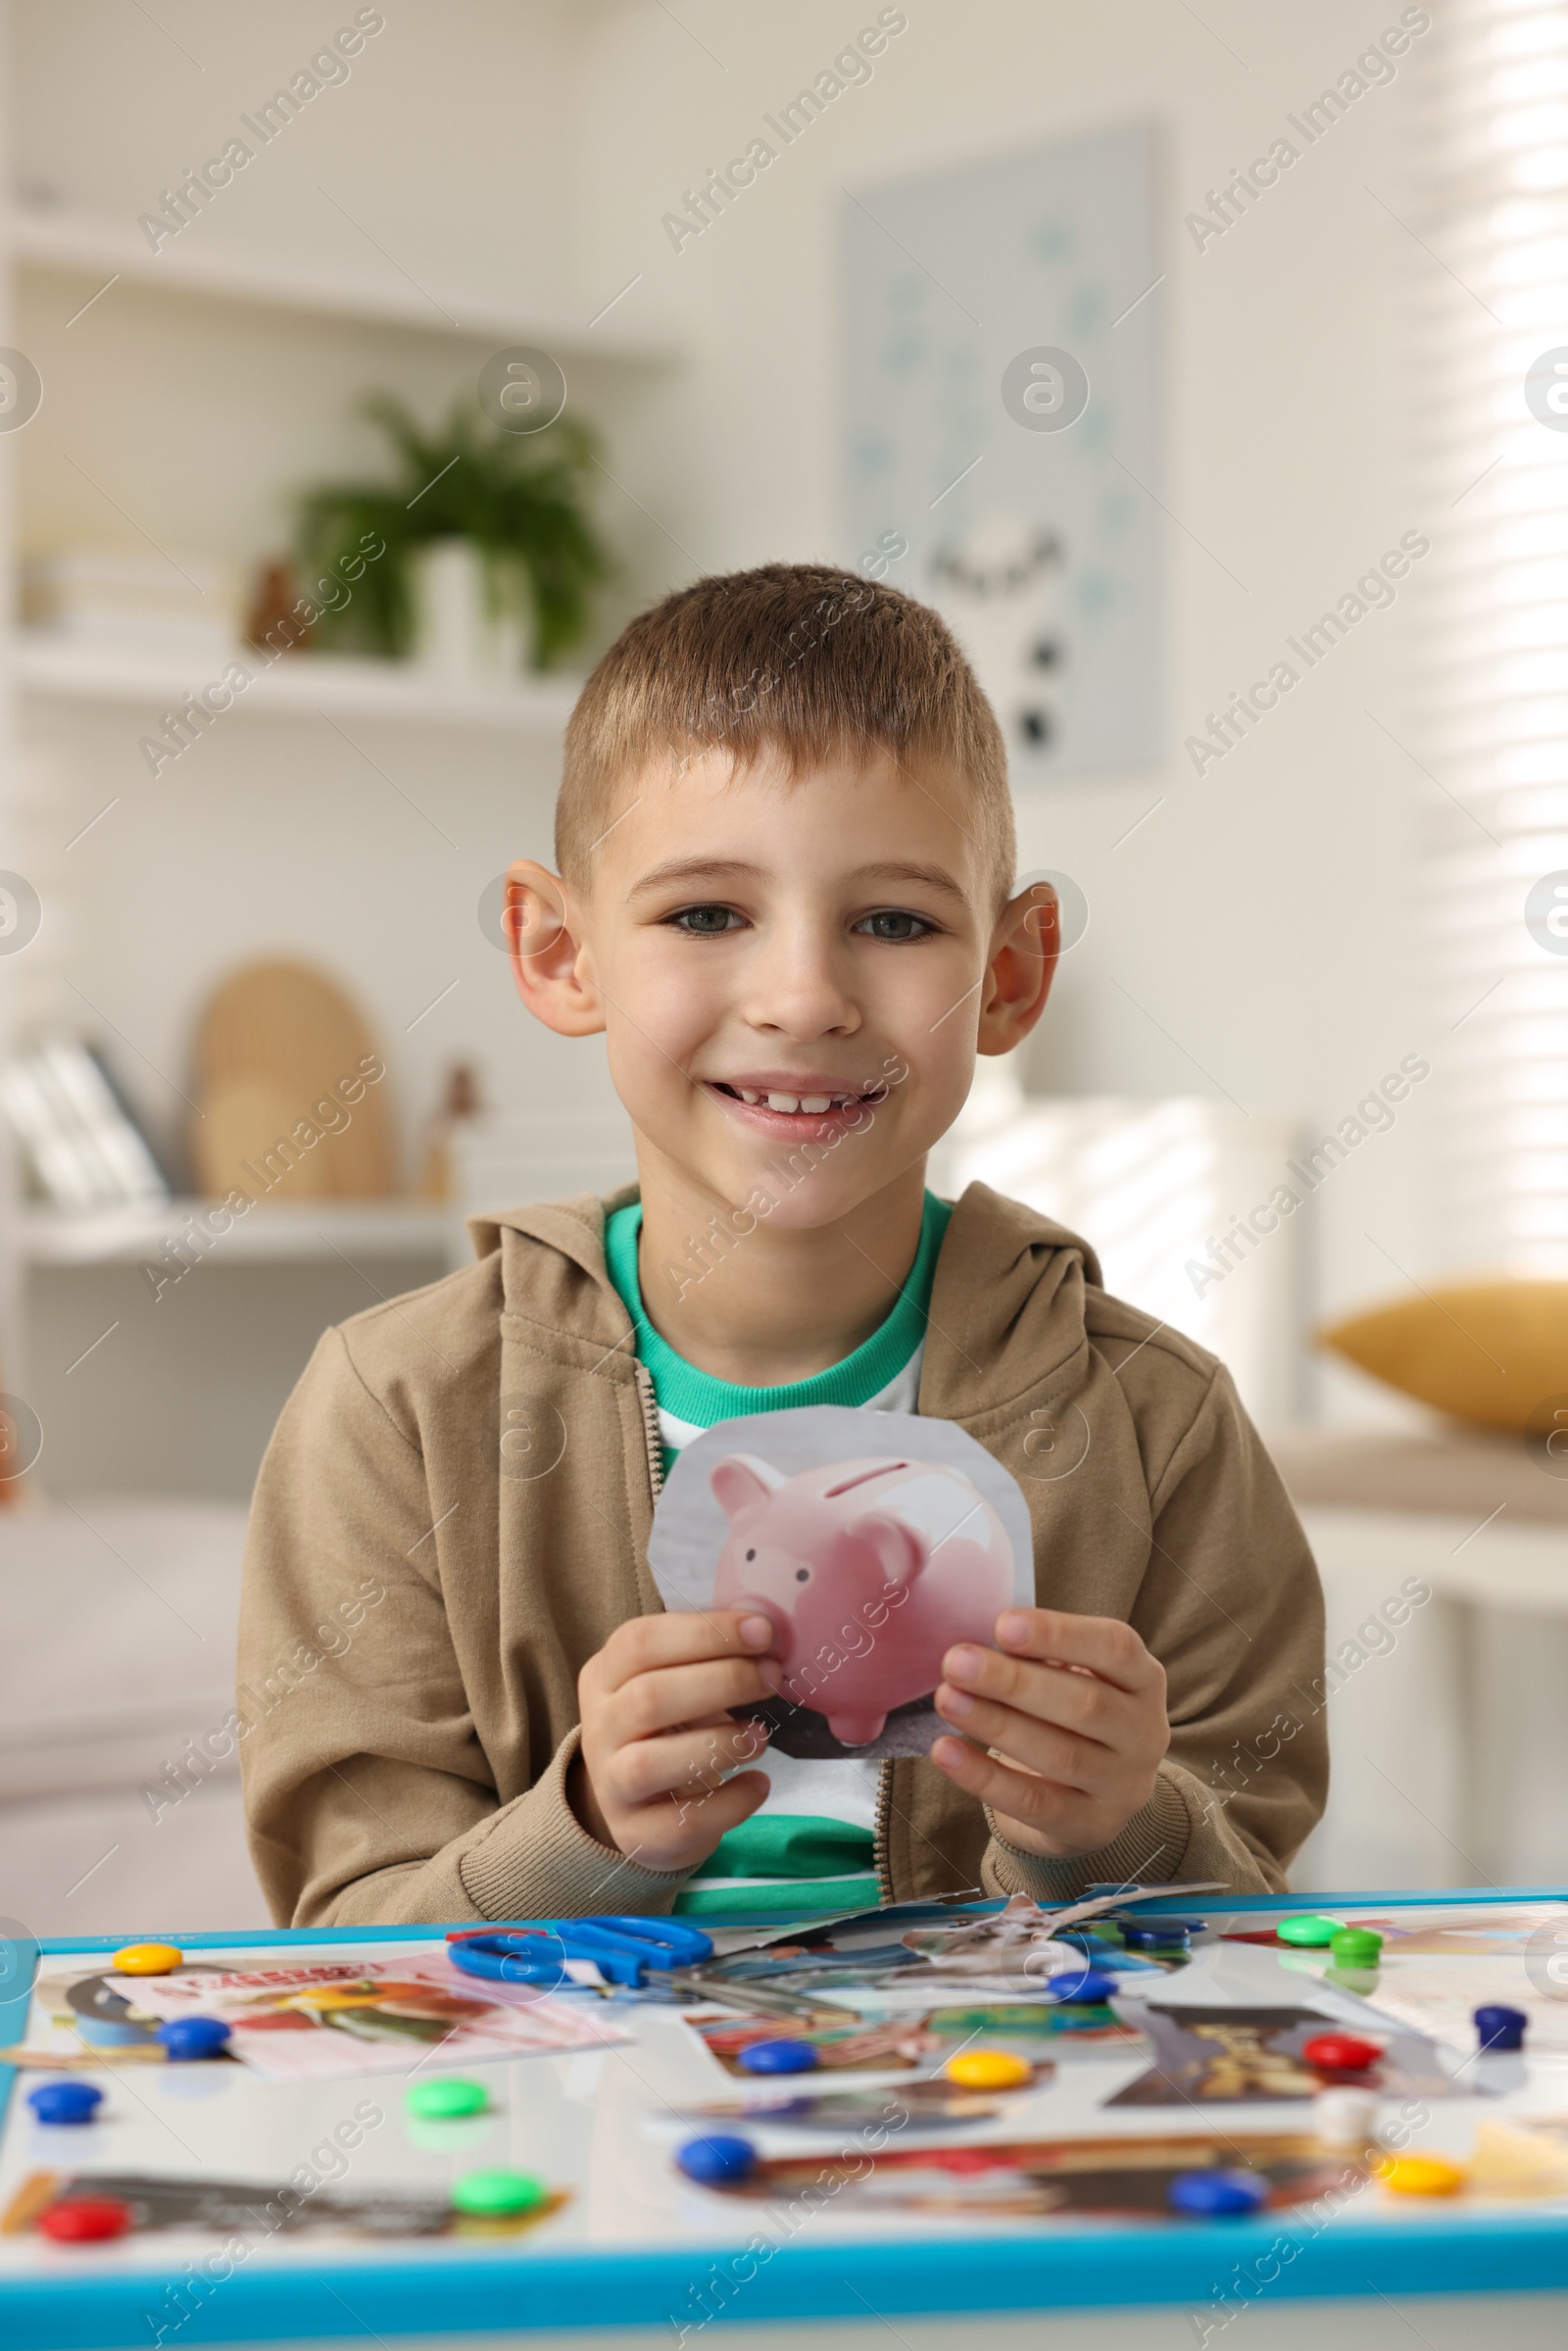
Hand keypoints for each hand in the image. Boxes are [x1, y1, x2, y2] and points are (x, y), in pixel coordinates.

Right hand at [571, 1611, 778, 1870]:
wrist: (638, 1804)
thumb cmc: (667, 1726)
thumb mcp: (672, 1682)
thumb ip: (707, 1659)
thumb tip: (764, 1637)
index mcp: (604, 1676)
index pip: (641, 1642)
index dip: (705, 1633)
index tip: (762, 1632)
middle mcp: (599, 1728)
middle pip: (648, 1698)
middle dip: (722, 1681)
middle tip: (771, 1678)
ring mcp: (611, 1786)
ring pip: (650, 1764)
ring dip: (718, 1744)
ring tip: (761, 1736)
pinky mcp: (637, 1835)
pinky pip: (682, 1823)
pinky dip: (729, 1802)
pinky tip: (758, 1783)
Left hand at [930, 1609, 1168, 1860]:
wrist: (1093, 1796)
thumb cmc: (1072, 1716)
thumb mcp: (1074, 1677)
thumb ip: (1039, 1657)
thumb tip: (978, 1642)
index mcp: (1144, 1679)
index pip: (1115, 1648)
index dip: (1059, 1635)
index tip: (1002, 1625)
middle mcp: (1145, 1732)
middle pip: (1085, 1704)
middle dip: (1014, 1682)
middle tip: (955, 1663)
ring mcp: (1124, 1786)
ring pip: (1061, 1755)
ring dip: (996, 1724)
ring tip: (946, 1699)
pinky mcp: (1092, 1826)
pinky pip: (1034, 1803)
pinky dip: (985, 1777)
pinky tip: (945, 1751)